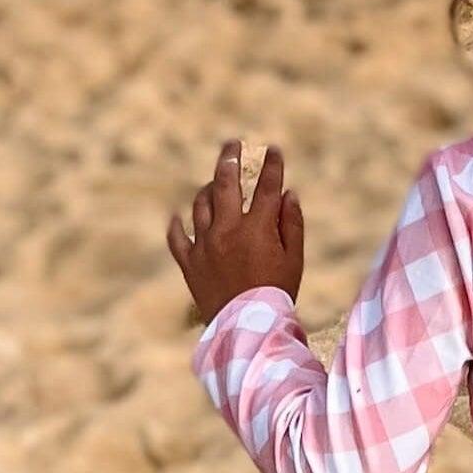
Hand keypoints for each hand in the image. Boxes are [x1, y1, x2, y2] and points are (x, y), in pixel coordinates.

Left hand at [168, 140, 303, 323]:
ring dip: (209, 190)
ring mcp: (205, 245)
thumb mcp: (294, 260)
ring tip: (215, 184)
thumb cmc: (277, 295)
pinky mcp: (190, 263)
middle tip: (232, 144)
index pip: (266, 186)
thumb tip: (288, 194)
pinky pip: (178, 238)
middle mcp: (227, 229)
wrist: (247, 328)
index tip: (273, 150)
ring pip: (201, 204)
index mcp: (257, 227)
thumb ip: (291, 224)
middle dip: (230, 158)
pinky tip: (178, 217)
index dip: (272, 166)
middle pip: (226, 183)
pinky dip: (177, 225)